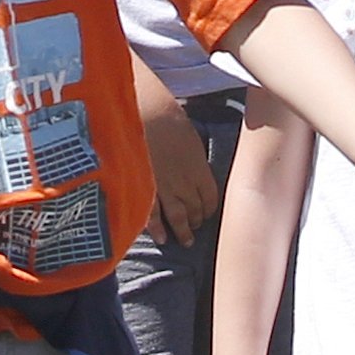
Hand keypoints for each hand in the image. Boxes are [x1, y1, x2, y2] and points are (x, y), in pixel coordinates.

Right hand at [145, 101, 219, 244]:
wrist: (146, 113)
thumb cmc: (169, 119)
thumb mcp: (192, 139)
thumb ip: (195, 161)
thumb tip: (196, 171)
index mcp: (200, 170)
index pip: (210, 198)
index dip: (209, 208)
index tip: (206, 212)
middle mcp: (185, 183)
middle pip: (195, 210)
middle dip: (196, 220)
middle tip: (196, 226)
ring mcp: (164, 188)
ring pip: (177, 217)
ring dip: (183, 231)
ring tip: (186, 241)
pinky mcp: (144, 188)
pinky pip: (152, 214)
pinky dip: (157, 228)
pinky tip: (161, 238)